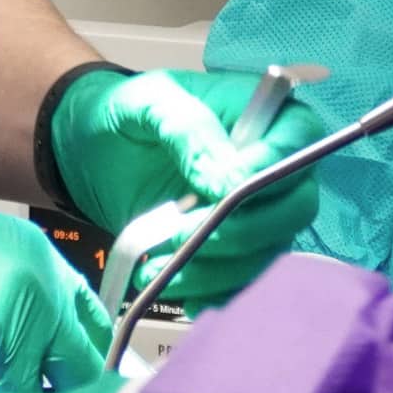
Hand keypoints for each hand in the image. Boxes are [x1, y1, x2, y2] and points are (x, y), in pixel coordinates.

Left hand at [48, 68, 323, 306]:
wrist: (95, 147)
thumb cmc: (129, 111)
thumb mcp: (150, 102)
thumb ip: (189, 131)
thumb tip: (227, 183)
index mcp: (264, 113)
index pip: (297, 143)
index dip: (269, 172)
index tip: (221, 194)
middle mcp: (273, 167)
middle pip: (294, 208)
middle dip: (240, 230)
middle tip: (183, 234)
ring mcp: (257, 213)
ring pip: (267, 253)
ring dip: (217, 268)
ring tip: (161, 266)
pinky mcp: (234, 251)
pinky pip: (242, 281)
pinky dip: (210, 290)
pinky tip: (172, 285)